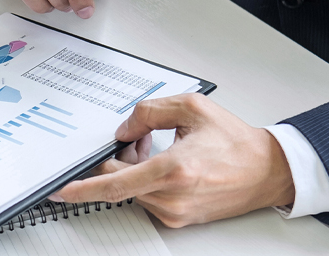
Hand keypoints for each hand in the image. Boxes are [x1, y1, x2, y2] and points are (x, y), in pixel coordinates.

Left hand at [49, 93, 295, 227]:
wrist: (268, 172)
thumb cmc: (236, 143)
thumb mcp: (192, 108)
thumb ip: (149, 111)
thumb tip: (123, 129)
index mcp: (174, 170)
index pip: (113, 184)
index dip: (82, 188)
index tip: (60, 190)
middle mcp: (172, 196)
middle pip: (118, 184)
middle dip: (116, 161)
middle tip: (135, 140)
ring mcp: (175, 212)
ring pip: (132, 191)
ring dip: (133, 170)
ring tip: (157, 149)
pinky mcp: (178, 220)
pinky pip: (147, 199)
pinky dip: (146, 181)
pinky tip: (165, 165)